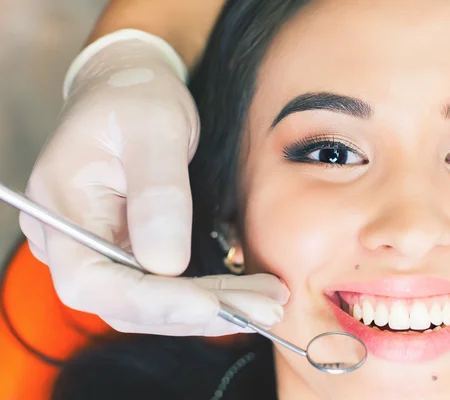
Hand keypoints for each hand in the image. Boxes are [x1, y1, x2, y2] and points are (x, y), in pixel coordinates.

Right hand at [20, 30, 288, 335]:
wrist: (131, 87)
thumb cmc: (137, 96)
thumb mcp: (154, 128)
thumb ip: (159, 195)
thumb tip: (167, 266)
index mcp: (61, 206)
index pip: (91, 280)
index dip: (151, 302)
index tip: (212, 305)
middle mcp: (68, 240)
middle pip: (124, 303)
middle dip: (198, 312)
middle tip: (265, 308)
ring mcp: (96, 250)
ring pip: (147, 306)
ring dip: (210, 311)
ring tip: (267, 304)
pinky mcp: (124, 252)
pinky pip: (160, 291)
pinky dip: (204, 299)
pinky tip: (243, 296)